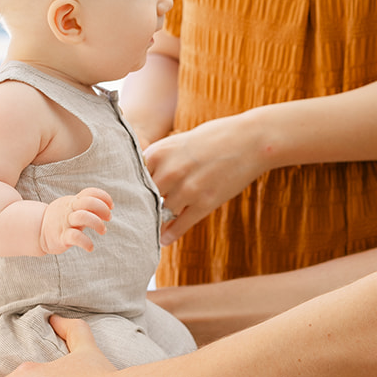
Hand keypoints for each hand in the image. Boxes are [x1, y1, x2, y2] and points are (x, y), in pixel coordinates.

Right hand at [39, 188, 112, 254]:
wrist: (37, 231)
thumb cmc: (61, 219)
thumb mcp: (72, 208)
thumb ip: (88, 207)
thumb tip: (108, 208)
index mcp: (73, 201)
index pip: (90, 192)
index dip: (104, 197)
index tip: (111, 206)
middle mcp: (69, 209)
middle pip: (88, 202)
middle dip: (103, 209)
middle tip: (108, 218)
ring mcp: (65, 222)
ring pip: (83, 217)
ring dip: (97, 223)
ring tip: (102, 231)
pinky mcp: (61, 237)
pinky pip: (75, 237)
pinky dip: (86, 243)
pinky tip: (90, 247)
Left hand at [143, 114, 266, 244]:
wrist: (250, 140)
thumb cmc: (215, 137)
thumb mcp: (180, 141)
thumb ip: (162, 160)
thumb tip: (146, 179)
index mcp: (159, 152)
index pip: (134, 179)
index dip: (131, 191)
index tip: (127, 200)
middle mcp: (169, 171)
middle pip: (146, 199)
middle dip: (145, 207)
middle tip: (138, 217)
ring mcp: (187, 189)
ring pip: (163, 214)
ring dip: (159, 221)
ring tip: (152, 229)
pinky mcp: (205, 203)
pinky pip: (181, 225)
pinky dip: (171, 234)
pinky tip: (165, 238)